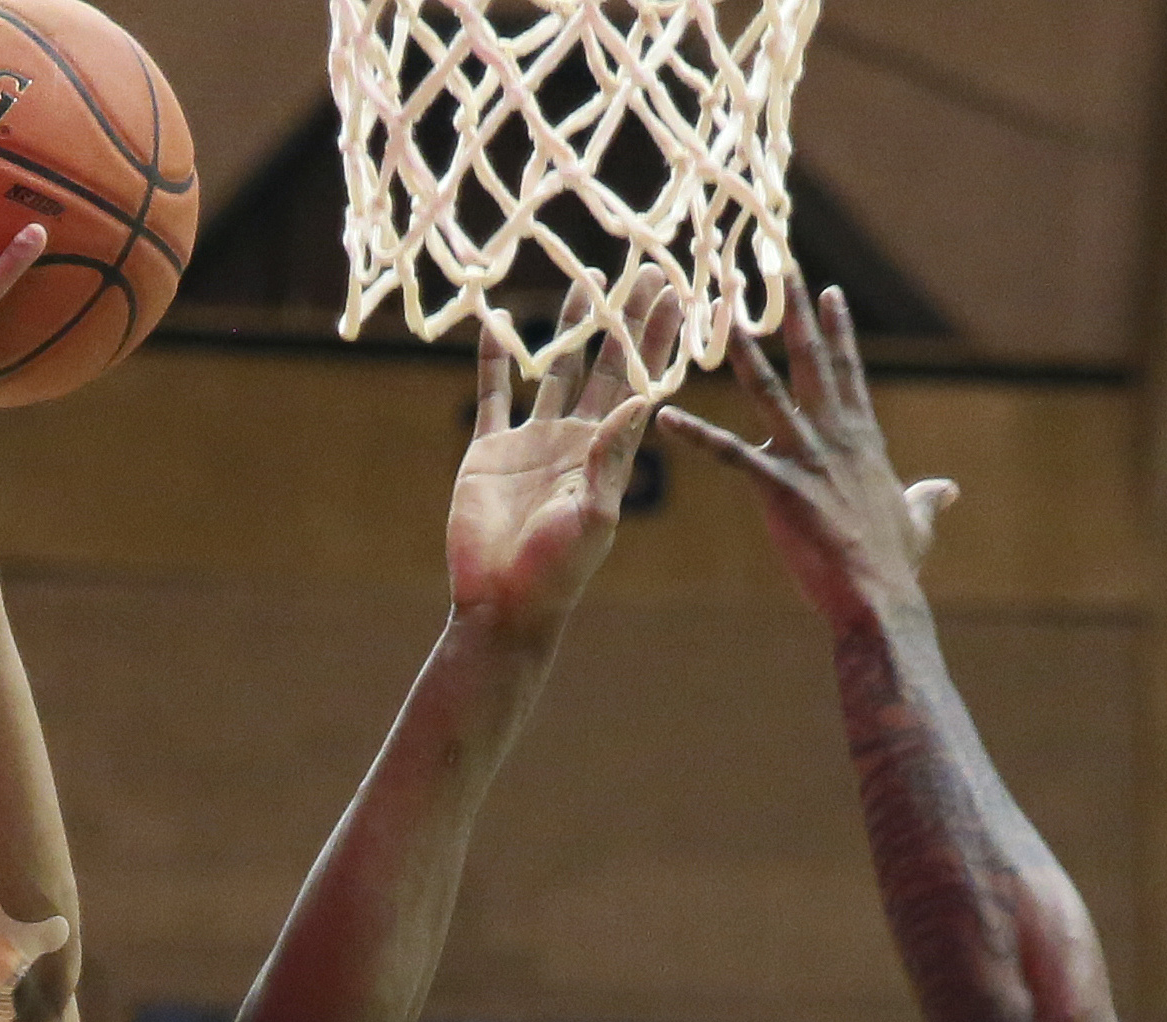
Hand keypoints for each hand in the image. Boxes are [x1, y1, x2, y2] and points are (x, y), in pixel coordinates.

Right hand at [449, 284, 677, 634]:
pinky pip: (494, 394)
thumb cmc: (557, 571)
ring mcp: (534, 442)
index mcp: (609, 455)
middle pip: (606, 366)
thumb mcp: (595, 516)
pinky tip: (495, 321)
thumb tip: (642, 400)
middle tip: (646, 272)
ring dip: (572, 326)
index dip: (656, 341)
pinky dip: (495, 358)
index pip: (640, 384)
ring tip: (588, 279)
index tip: (675, 296)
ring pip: (557, 369)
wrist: (502, 603)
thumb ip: (614, 459)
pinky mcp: (491, 451)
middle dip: (626, 320)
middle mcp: (577, 440)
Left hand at [659, 287, 959, 631]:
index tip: (828, 292)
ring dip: (741, 351)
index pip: (848, 371)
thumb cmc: (895, 566)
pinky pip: (729, 454)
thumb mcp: (917, 522)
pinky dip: (694, 435)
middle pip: (811, 360)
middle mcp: (834, 437)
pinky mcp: (778, 488)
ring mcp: (806, 458)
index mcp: (862, 441)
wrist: (879, 598)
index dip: (837, 330)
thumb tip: (947, 490)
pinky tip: (664, 415)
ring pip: (768, 391)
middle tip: (777, 266)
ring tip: (719, 315)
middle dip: (793, 311)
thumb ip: (926, 499)